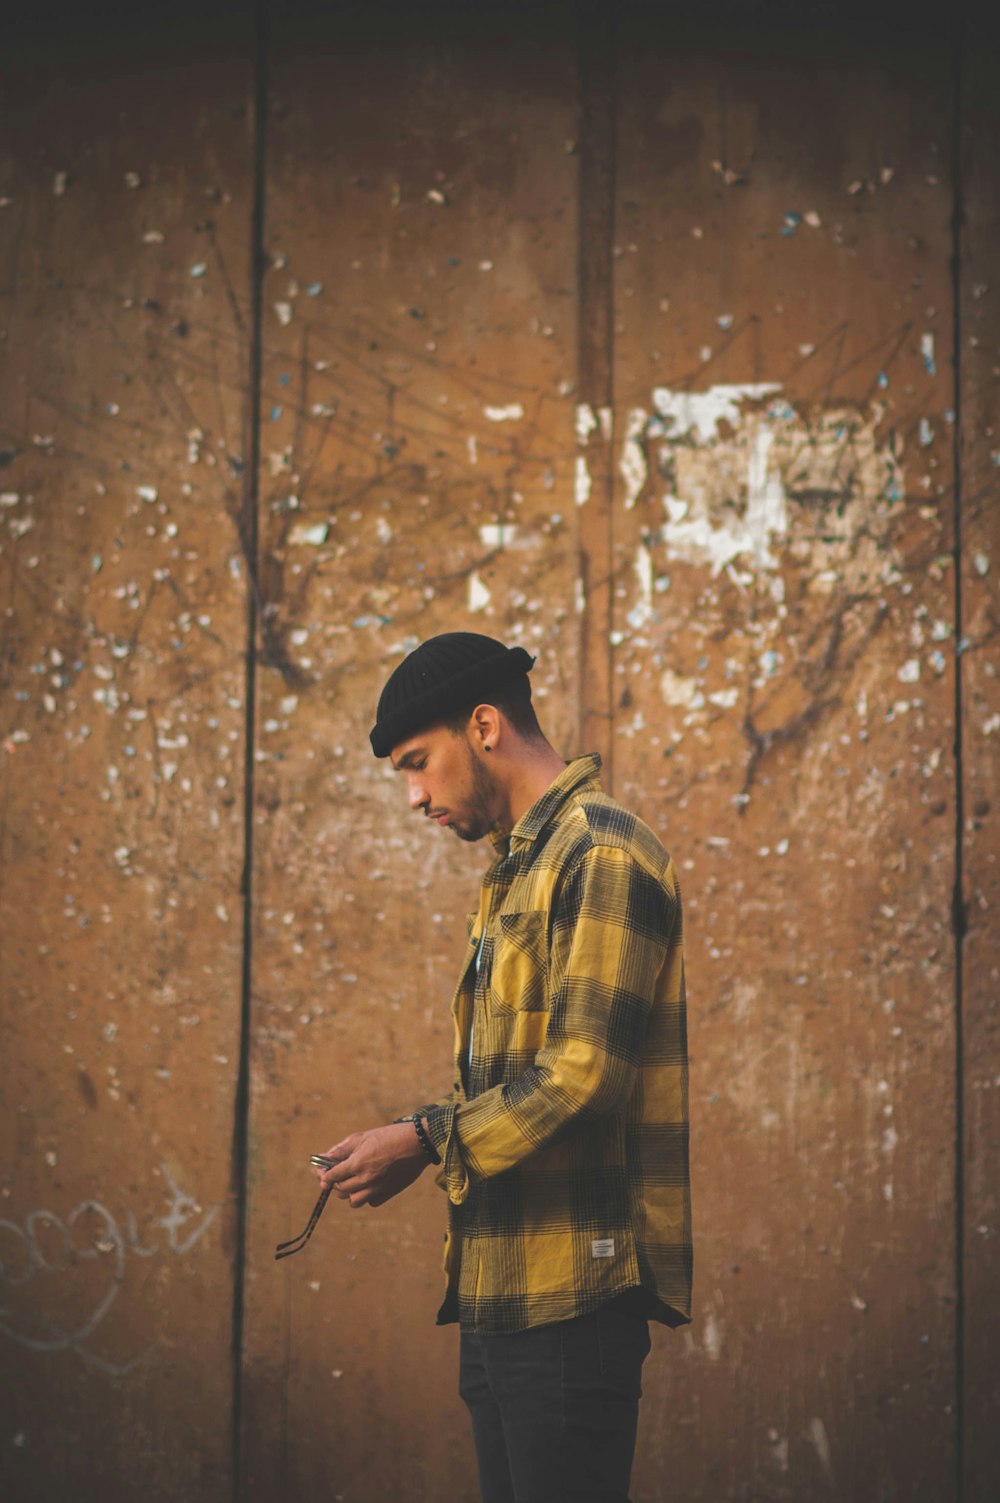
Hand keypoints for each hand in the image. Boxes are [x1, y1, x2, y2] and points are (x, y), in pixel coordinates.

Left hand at [314, 1122, 428, 1207]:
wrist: (418, 1143)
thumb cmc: (389, 1136)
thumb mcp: (362, 1137)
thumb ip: (341, 1150)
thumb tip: (323, 1158)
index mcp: (357, 1163)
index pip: (331, 1176)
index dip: (323, 1175)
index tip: (321, 1172)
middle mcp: (366, 1179)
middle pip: (340, 1190)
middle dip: (335, 1182)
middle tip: (337, 1174)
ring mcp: (378, 1188)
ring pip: (354, 1201)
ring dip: (349, 1193)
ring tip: (352, 1182)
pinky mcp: (389, 1193)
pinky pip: (371, 1202)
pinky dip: (366, 1196)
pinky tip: (369, 1185)